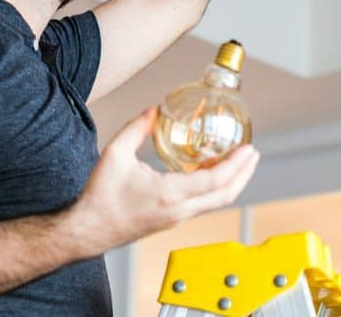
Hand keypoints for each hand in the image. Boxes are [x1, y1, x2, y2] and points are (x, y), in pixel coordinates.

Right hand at [68, 107, 260, 253]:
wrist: (88, 230)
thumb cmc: (100, 198)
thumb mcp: (115, 154)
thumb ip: (137, 128)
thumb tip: (155, 110)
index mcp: (169, 195)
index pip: (214, 181)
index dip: (236, 165)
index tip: (248, 149)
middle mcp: (179, 210)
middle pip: (225, 196)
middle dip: (244, 174)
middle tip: (253, 154)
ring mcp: (177, 218)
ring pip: (216, 202)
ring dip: (231, 182)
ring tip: (238, 161)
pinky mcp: (172, 220)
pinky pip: (203, 204)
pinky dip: (215, 188)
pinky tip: (211, 171)